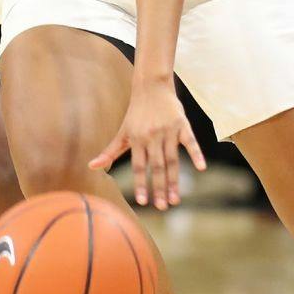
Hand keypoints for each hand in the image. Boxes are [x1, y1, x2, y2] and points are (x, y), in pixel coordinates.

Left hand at [89, 78, 206, 209]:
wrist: (151, 86)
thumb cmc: (136, 113)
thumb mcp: (123, 132)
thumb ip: (109, 151)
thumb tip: (91, 167)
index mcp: (137, 140)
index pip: (139, 166)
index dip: (141, 184)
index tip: (142, 201)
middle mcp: (152, 136)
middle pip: (157, 167)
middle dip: (160, 188)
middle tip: (163, 207)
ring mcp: (168, 131)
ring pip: (172, 159)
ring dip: (175, 180)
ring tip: (176, 199)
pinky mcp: (182, 124)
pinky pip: (190, 142)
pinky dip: (196, 154)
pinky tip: (201, 168)